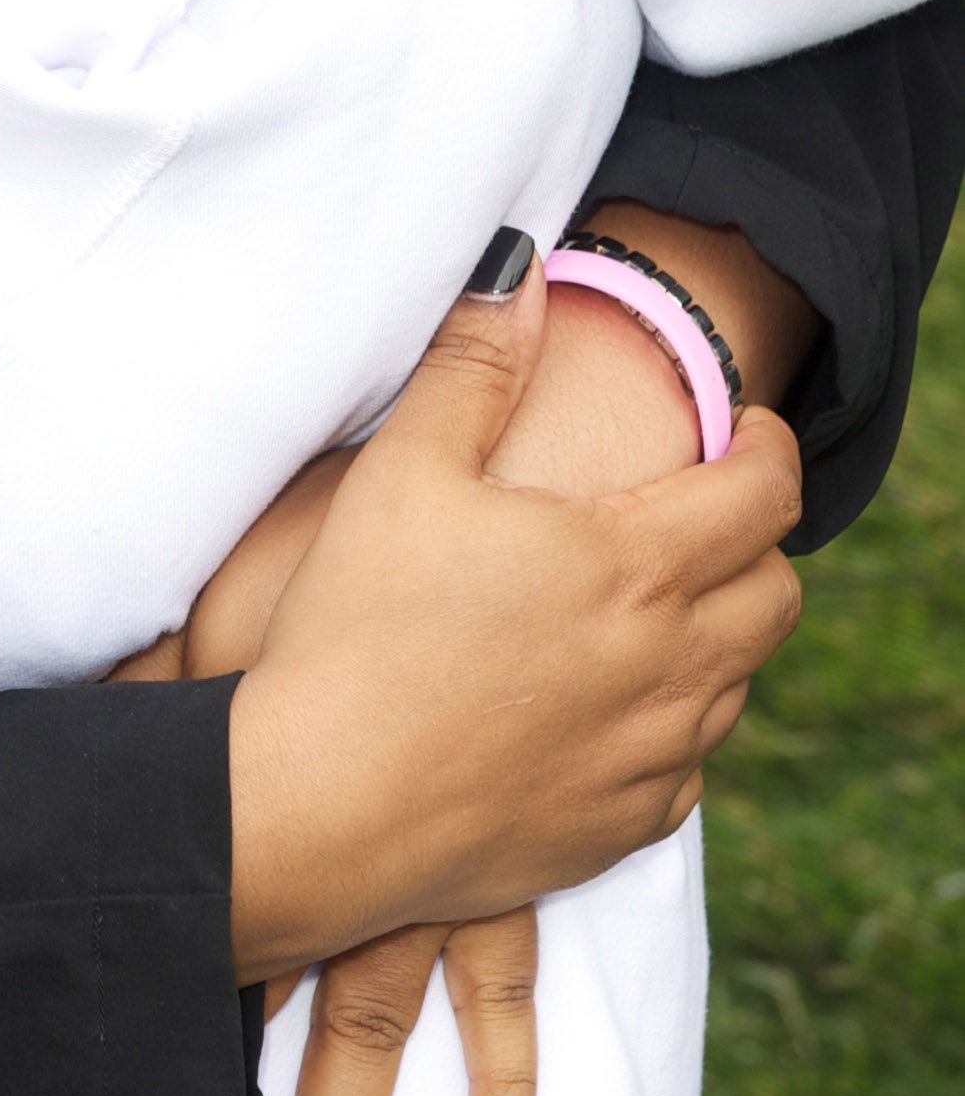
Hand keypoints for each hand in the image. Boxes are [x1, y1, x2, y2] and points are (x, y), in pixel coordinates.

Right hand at [253, 209, 815, 1095]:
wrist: (318, 806)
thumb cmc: (354, 629)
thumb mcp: (402, 469)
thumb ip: (474, 361)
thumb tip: (518, 266)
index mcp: (633, 564)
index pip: (766, 492)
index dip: (765, 444)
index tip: (736, 427)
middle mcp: (669, 663)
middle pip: (777, 593)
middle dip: (752, 542)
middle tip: (690, 514)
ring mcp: (650, 756)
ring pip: (739, 683)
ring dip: (713, 634)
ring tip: (638, 605)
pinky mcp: (617, 829)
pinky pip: (686, 769)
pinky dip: (667, 726)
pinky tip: (599, 706)